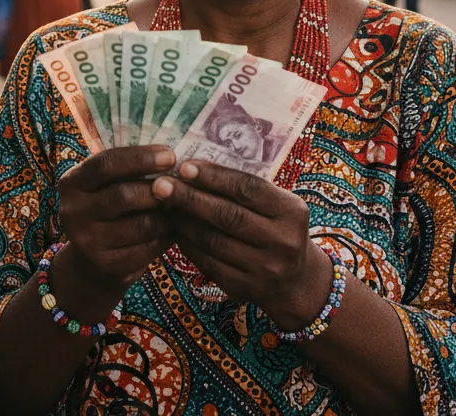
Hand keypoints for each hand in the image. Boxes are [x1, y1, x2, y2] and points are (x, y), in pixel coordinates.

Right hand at [55, 146, 175, 308]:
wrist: (91, 261)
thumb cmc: (108, 209)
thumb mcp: (106, 185)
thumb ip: (127, 170)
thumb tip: (171, 155)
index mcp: (72, 181)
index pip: (106, 163)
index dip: (140, 158)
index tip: (170, 156)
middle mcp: (73, 210)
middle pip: (123, 195)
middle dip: (158, 189)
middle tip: (181, 184)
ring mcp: (86, 241)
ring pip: (140, 225)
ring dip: (166, 216)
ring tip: (180, 207)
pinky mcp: (104, 265)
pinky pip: (146, 249)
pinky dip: (165, 239)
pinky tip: (173, 230)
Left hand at [152, 161, 332, 330]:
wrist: (295, 278)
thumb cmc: (276, 227)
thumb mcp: (275, 204)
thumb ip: (244, 187)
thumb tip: (194, 167)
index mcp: (291, 212)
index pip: (248, 189)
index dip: (213, 177)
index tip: (183, 167)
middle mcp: (282, 242)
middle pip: (228, 216)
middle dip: (190, 198)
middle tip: (160, 185)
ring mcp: (265, 269)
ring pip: (214, 241)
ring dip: (184, 221)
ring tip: (164, 206)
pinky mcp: (246, 289)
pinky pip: (209, 263)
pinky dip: (188, 244)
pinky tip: (175, 230)